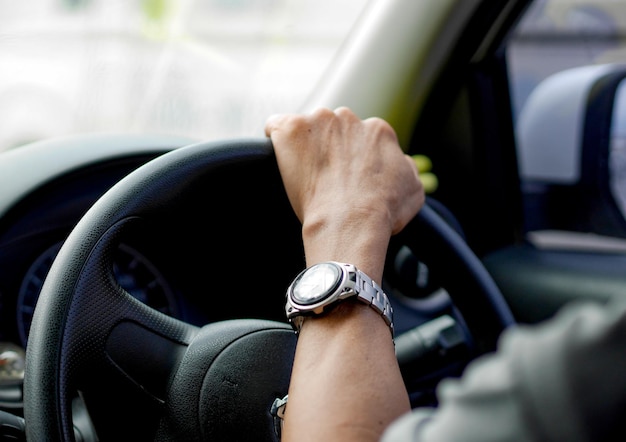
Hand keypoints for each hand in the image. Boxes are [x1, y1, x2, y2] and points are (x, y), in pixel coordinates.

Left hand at [265, 107, 423, 279]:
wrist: (351, 220)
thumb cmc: (382, 212)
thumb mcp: (413, 190)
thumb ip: (405, 168)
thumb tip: (400, 162)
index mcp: (377, 131)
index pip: (360, 136)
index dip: (351, 157)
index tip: (345, 176)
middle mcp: (348, 119)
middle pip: (332, 129)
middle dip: (328, 147)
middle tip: (324, 176)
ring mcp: (318, 122)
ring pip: (306, 127)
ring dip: (304, 145)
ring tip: (302, 173)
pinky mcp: (291, 130)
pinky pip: (275, 126)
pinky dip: (275, 138)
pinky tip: (277, 156)